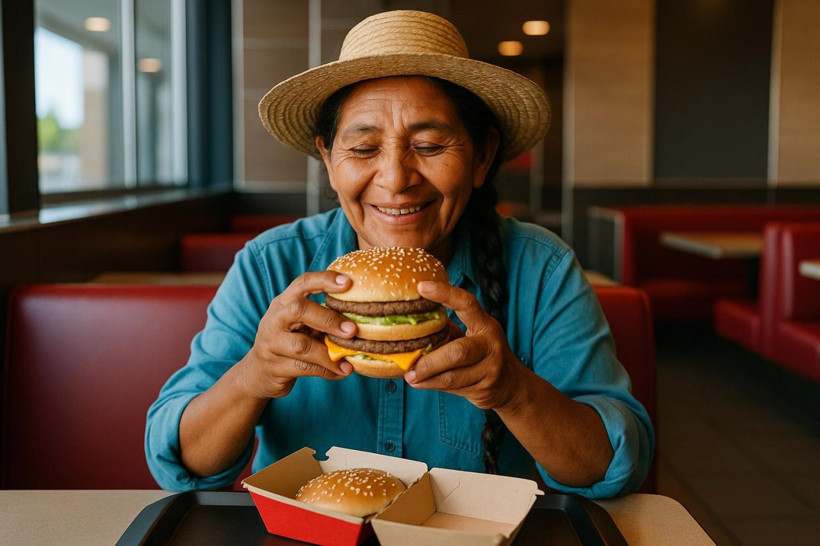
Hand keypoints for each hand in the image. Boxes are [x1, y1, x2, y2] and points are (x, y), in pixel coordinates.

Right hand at [238, 271, 356, 398]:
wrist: (259, 373)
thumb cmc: (290, 343)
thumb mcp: (302, 326)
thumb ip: (323, 319)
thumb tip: (364, 318)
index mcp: (284, 303)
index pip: (302, 283)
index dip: (324, 280)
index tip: (348, 282)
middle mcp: (275, 319)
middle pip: (298, 309)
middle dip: (328, 319)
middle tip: (352, 330)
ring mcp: (271, 343)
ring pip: (301, 345)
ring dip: (329, 353)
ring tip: (349, 360)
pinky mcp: (274, 366)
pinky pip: (304, 368)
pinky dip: (326, 370)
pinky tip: (342, 371)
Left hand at [404, 281, 524, 409]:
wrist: (511, 385)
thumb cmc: (482, 354)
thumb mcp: (472, 336)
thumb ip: (448, 331)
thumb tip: (411, 326)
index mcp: (485, 325)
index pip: (467, 304)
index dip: (444, 293)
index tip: (421, 287)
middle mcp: (491, 345)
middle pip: (458, 351)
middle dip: (430, 361)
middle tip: (409, 364)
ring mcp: (490, 369)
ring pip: (453, 376)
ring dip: (427, 377)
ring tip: (409, 376)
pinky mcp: (485, 389)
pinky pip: (453, 388)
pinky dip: (433, 385)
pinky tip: (420, 383)